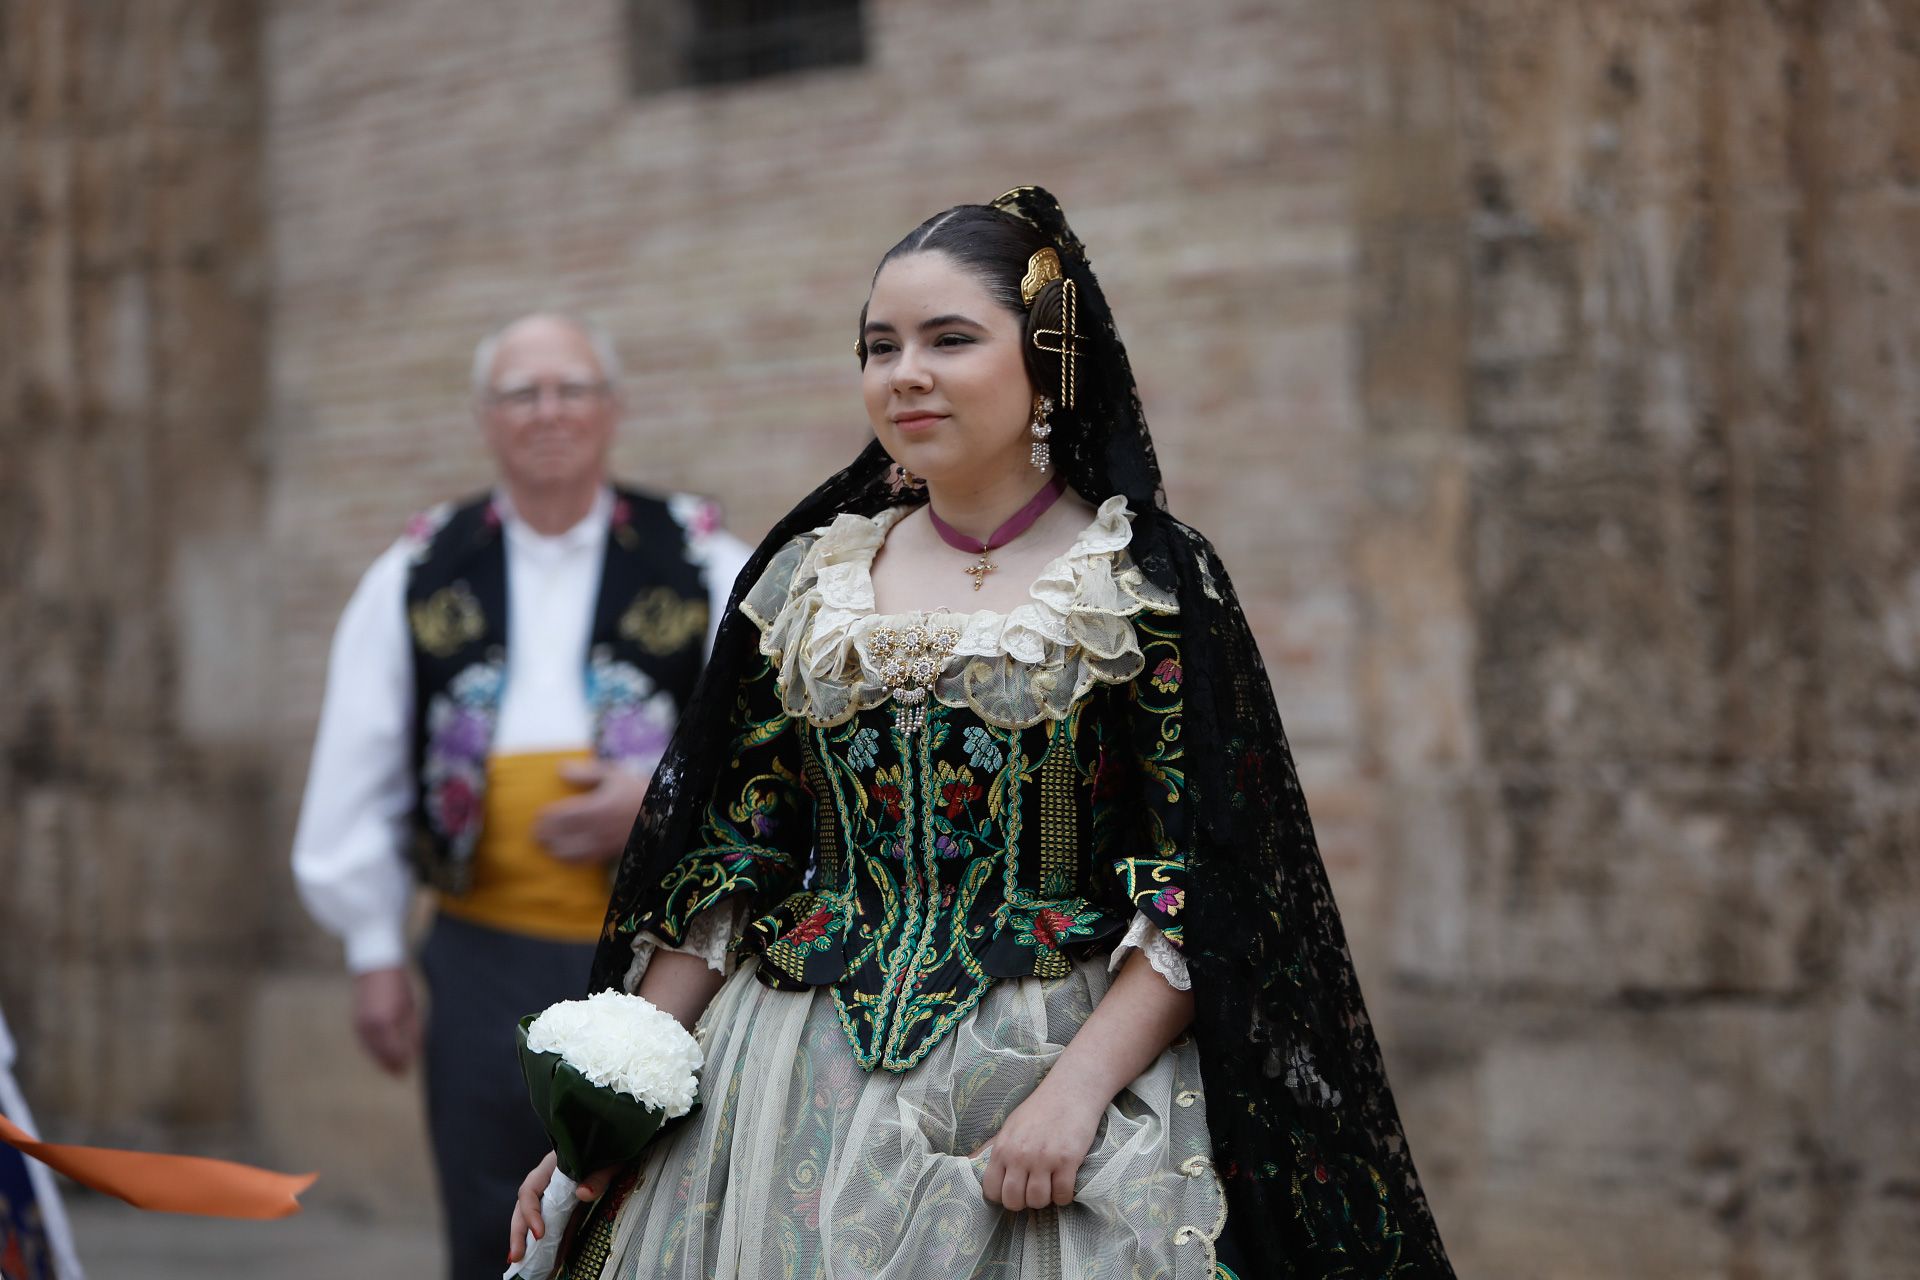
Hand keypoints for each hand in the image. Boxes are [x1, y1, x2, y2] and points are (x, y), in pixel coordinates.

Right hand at [351, 966, 418, 1074]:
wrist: (376, 967)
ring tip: (392, 1069)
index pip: (395, 1051)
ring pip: (371, 1050)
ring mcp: (361, 1025)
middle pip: (381, 1053)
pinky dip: (372, 1051)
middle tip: (401, 1075)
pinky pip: (365, 1043)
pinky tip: (381, 1056)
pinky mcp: (357, 1022)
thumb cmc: (398, 986)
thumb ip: (413, 1031)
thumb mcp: (410, 1008)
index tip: (408, 1070)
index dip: (402, 1062)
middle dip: (391, 1065)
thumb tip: (417, 1052)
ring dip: (381, 1061)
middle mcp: (371, 1026)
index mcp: (388, 1022)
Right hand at [507, 1150, 619, 1264]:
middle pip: (525, 1207)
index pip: (530, 1190)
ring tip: (530, 1263)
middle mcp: (549, 1179)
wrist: (619, 1141)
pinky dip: (555, 1241)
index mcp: (551, 1165)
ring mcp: (557, 1193)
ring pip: (538, 1218)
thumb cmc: (610, 1145)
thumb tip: (582, 1193)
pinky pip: (558, 1224)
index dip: (531, 1213)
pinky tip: (555, 1259)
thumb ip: (597, 1175)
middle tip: (516, 1257)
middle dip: (518, 1233)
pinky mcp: (569, 1204)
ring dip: (532, 1241)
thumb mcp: (607, 1158)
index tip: (539, 1234)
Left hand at [532, 760, 648, 863]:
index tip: (537, 816)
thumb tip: (560, 769)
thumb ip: (587, 772)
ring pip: (571, 853)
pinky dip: (570, 861)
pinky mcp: (609, 853)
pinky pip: (585, 862)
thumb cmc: (636, 790)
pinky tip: (563, 857)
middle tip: (535, 833)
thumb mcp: (614, 774)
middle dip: (545, 835)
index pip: (563, 815)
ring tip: (546, 845)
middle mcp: (597, 828)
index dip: (546, 818)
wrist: (664, 813)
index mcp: (597, 807)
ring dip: (555, 850)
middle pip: (562, 836)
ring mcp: (603, 844)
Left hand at [978, 1078, 1104, 1211]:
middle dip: (1023, 1202)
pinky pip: (1062, 1195)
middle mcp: (1020, 1155)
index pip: (991, 1190)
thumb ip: (992, 1148)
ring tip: (1049, 1185)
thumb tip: (968, 1163)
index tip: (1014, 1190)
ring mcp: (1044, 1159)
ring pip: (1038, 1201)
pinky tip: (1064, 1183)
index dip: (1002, 1196)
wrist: (1071, 1090)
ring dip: (1045, 1199)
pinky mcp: (1068, 1161)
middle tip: (1033, 1190)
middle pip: (1014, 1201)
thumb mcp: (1009, 1126)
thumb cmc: (1039, 1109)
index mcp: (1002, 1148)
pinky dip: (1064, 1195)